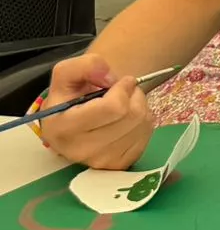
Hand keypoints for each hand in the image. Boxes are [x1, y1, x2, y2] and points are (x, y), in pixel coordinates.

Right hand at [38, 54, 155, 168]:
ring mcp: (101, 161)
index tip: (120, 81)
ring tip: (125, 104)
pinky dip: (143, 121)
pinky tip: (128, 119)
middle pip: (132, 115)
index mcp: (62, 128)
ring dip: (140, 106)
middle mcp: (80, 150)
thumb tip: (109, 77)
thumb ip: (85, 65)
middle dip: (134, 95)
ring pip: (143, 124)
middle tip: (125, 91)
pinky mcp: (120, 164)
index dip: (123, 88)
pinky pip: (147, 136)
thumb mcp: (67, 73)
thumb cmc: (71, 95)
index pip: (114, 107)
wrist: (76, 117)